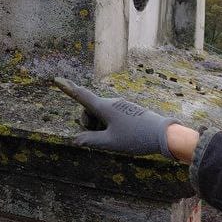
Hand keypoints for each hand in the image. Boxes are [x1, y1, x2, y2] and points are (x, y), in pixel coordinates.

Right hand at [54, 77, 178, 158]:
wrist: (165, 134)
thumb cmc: (136, 138)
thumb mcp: (110, 143)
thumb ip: (91, 141)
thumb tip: (75, 140)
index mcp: (104, 107)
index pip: (81, 96)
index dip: (68, 88)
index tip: (57, 79)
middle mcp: (111, 103)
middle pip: (90, 110)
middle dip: (89, 122)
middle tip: (100, 138)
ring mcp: (121, 105)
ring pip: (101, 114)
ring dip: (100, 125)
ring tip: (114, 138)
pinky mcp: (129, 110)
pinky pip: (112, 115)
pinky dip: (110, 125)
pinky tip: (123, 136)